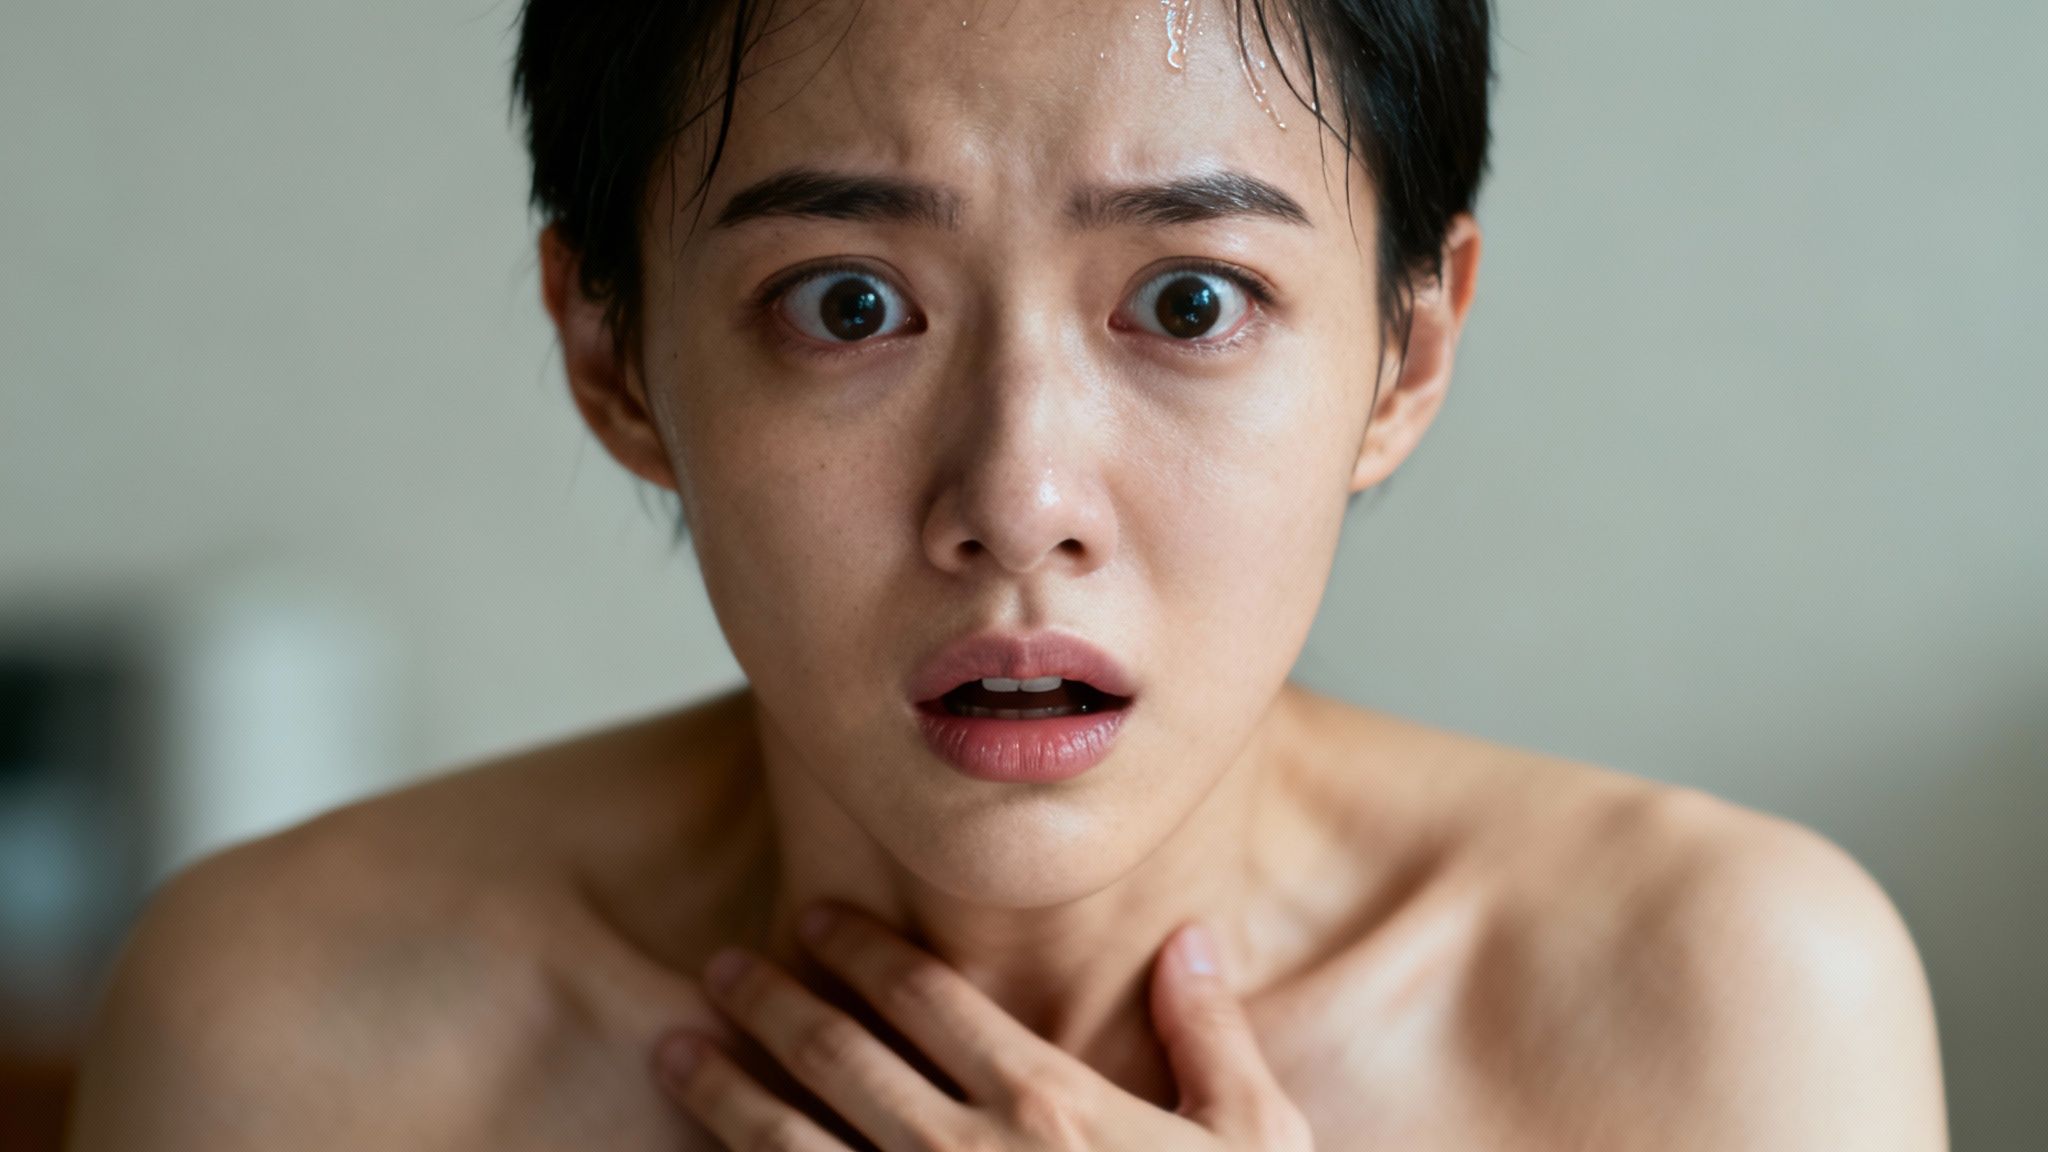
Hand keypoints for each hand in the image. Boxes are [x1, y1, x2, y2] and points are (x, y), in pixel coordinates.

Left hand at [651, 902, 1314, 1149]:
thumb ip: (1212, 1037)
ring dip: (723, 1091)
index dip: (862, 950)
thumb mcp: (1255, 1143)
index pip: (928, 998)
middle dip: (771, 1003)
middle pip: (838, 1057)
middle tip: (722, 967)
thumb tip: (1192, 939)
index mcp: (1048, 1103)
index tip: (816, 917)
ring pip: (788, 1144)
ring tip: (674, 1048)